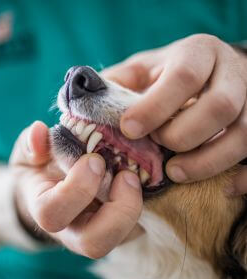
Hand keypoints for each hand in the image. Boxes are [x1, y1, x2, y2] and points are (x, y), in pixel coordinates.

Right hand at [10, 121, 142, 257]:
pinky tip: (146, 177)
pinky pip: (140, 226)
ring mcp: (99, 232)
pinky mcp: (122, 228)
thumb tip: (39, 131)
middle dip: (116, 210)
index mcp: (46, 210)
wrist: (53, 188)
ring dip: (135, 207)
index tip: (94, 159)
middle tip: (126, 175)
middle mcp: (73, 230)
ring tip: (135, 176)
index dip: (76, 189)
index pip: (53, 214)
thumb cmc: (41, 169)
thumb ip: (31, 143)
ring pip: (122, 238)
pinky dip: (148, 203)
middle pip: (94, 244)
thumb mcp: (30, 153)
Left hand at [104, 34, 246, 195]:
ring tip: (175, 172)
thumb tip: (84, 102)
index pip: (184, 76)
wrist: (208, 70)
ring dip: (208, 160)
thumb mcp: (141, 69)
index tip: (129, 129)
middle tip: (157, 148)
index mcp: (198, 53)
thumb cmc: (166, 75)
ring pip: (245, 133)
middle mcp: (231, 73)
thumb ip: (117, 82)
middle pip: (221, 106)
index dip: (156, 106)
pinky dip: (245, 177)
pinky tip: (224, 188)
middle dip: (183, 135)